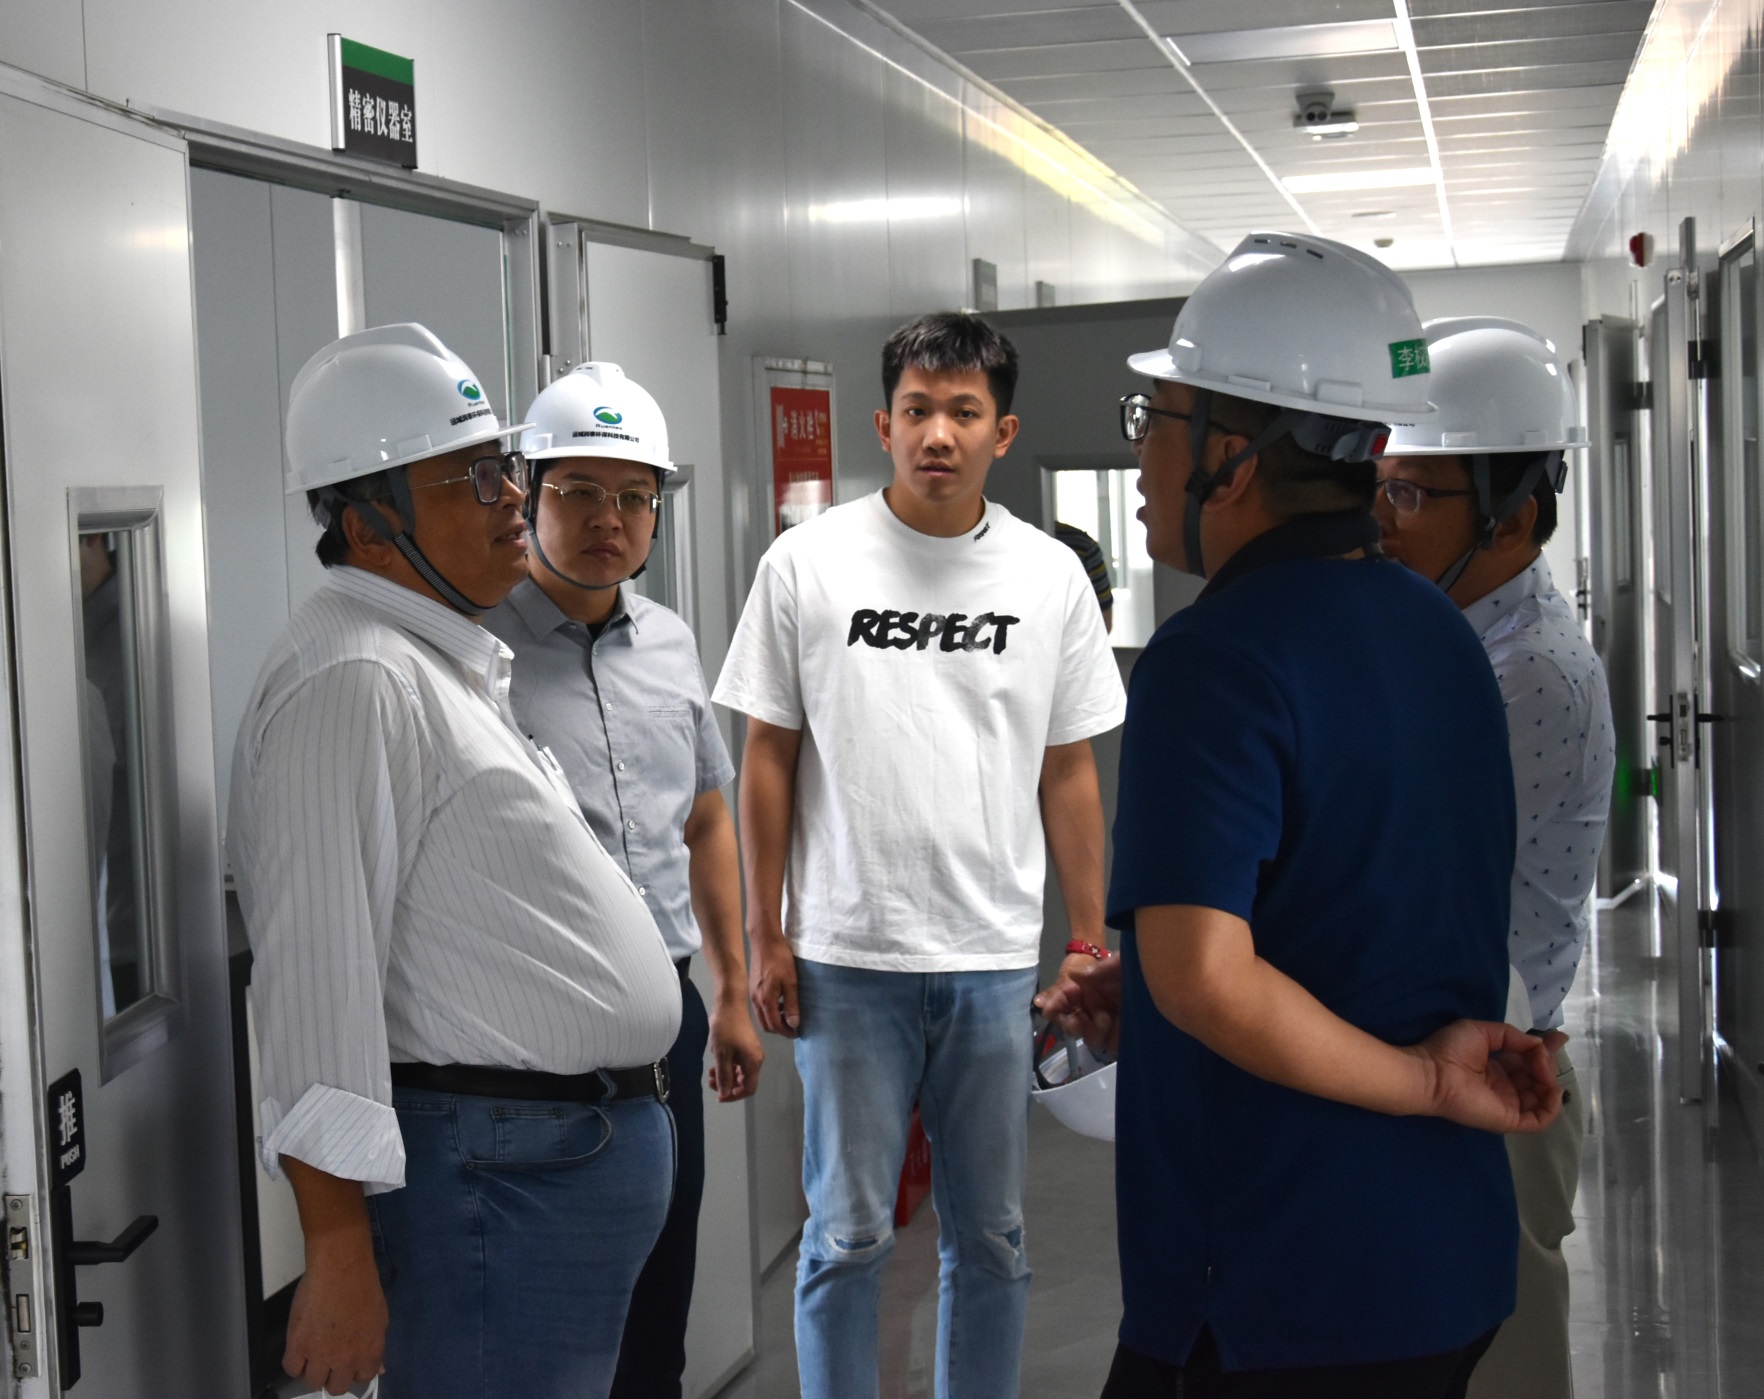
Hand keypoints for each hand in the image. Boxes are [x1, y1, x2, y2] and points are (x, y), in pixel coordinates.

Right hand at [283, 1236, 387, 1394]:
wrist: (341, 1268)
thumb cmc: (363, 1286)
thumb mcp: (380, 1318)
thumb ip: (376, 1346)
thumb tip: (378, 1368)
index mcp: (369, 1352)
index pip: (363, 1379)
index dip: (355, 1371)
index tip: (350, 1363)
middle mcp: (346, 1360)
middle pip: (336, 1387)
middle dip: (334, 1375)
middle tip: (330, 1359)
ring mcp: (320, 1355)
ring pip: (313, 1382)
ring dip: (313, 1371)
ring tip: (314, 1353)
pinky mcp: (298, 1345)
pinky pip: (291, 1368)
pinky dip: (295, 1362)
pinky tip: (300, 1350)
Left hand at [709, 995, 765, 1100]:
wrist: (730, 1005)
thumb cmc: (726, 1029)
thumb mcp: (722, 1055)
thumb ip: (724, 1076)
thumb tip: (725, 1094)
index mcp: (753, 1063)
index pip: (748, 1088)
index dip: (734, 1096)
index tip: (719, 1095)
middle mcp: (755, 1060)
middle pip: (744, 1082)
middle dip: (727, 1086)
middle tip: (710, 1082)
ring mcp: (751, 1053)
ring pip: (739, 1073)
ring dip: (726, 1077)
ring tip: (710, 1074)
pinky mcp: (745, 1047)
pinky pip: (738, 1064)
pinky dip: (727, 1067)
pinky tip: (716, 1065)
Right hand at [749, 934, 800, 1036]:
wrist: (765, 941)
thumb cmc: (780, 959)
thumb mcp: (791, 982)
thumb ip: (792, 1004)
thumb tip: (793, 1024)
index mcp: (765, 1000)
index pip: (775, 1025)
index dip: (787, 1032)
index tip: (797, 1032)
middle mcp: (756, 1000)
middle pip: (766, 1025)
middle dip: (779, 1029)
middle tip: (793, 1027)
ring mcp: (752, 994)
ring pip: (762, 1016)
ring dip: (774, 1020)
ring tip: (788, 1015)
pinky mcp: (752, 987)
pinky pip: (760, 1007)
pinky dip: (769, 1011)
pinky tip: (780, 1002)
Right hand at [1035, 954, 1122, 1053]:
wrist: (1156, 977)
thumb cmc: (1129, 968)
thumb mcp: (1114, 964)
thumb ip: (1095, 970)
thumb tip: (1073, 975)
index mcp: (1083, 991)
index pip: (1062, 1000)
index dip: (1054, 1005)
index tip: (1048, 1011)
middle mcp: (1091, 1008)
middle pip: (1072, 1025)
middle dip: (1072, 1024)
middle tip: (1079, 1020)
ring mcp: (1107, 1023)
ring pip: (1090, 1038)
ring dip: (1095, 1031)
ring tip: (1107, 1018)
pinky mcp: (1122, 1035)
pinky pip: (1112, 1044)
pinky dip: (1114, 1039)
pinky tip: (1121, 1027)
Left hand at [1411, 1020, 1568, 1133]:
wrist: (1431, 1072)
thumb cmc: (1450, 1050)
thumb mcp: (1483, 1031)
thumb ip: (1512, 1036)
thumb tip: (1539, 1044)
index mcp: (1496, 1067)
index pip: (1527, 1061)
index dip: (1544, 1051)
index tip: (1560, 1039)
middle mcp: (1504, 1086)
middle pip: (1537, 1077)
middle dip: (1546, 1062)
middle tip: (1542, 1051)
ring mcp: (1507, 1104)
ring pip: (1541, 1097)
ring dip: (1549, 1080)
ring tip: (1542, 1068)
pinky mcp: (1508, 1120)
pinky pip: (1539, 1120)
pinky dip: (1552, 1106)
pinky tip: (1551, 1088)